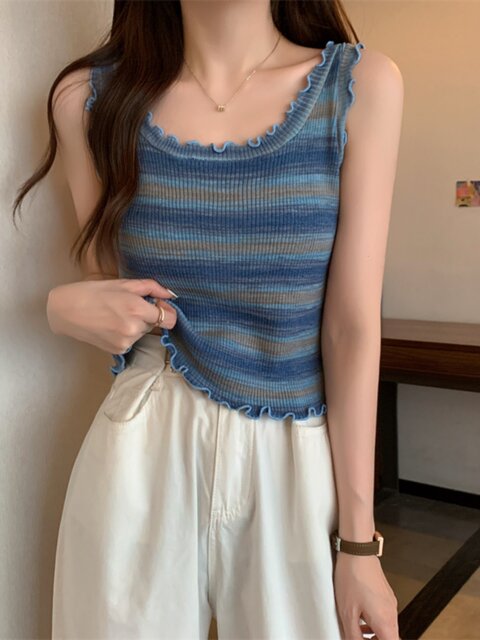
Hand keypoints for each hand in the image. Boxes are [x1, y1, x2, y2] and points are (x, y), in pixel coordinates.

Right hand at [46, 278, 176, 354]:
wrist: (66, 310)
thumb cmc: (94, 292)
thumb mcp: (124, 284)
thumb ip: (152, 288)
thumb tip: (171, 295)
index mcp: (137, 309)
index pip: (171, 319)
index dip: (166, 311)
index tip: (157, 305)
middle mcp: (134, 328)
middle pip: (155, 324)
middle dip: (147, 315)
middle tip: (127, 306)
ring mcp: (126, 342)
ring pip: (143, 333)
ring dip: (136, 324)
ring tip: (115, 315)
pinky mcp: (118, 350)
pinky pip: (132, 341)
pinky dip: (126, 334)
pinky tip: (110, 325)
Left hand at [333, 553, 399, 639]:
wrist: (357, 551)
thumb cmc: (353, 576)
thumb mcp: (347, 612)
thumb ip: (353, 635)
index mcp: (385, 621)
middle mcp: (392, 612)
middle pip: (390, 637)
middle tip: (360, 639)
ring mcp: (390, 602)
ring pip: (387, 627)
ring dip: (374, 634)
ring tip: (358, 631)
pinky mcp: (385, 594)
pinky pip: (384, 614)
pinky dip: (375, 621)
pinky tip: (360, 617)